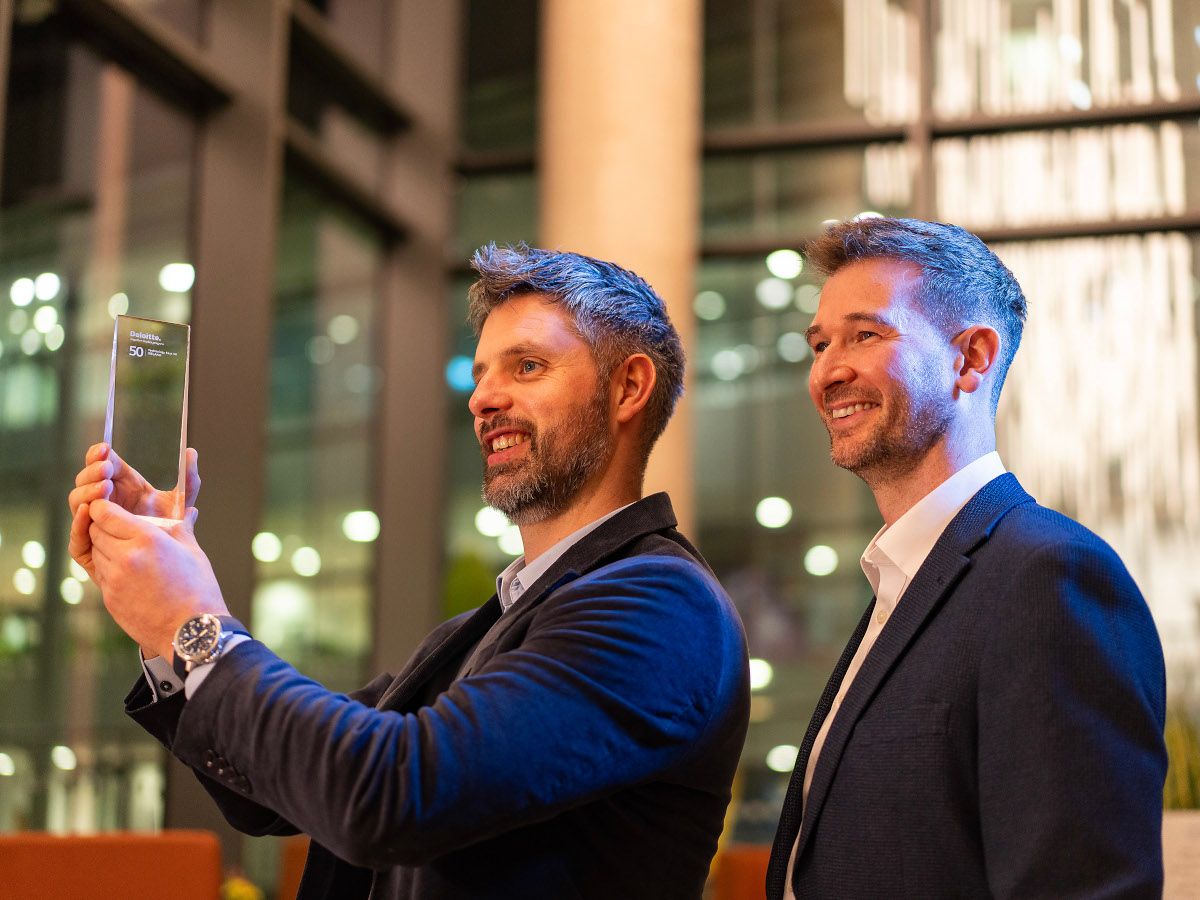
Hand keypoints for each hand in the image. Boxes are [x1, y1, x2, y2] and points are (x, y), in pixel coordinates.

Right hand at [68, 443, 198, 579]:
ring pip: (77, 502)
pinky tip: (87, 509)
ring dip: (87, 491)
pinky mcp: (88, 545)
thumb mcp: (180, 503)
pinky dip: (78, 520)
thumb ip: (188, 480)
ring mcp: (93, 521)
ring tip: (105, 487)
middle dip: (92, 471)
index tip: (105, 449)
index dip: (98, 453)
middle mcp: (104, 500)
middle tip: (106, 470)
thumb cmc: (170, 530)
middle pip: (86, 480)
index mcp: (122, 485)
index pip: (102, 463)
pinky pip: (77, 533)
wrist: (167, 566)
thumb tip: (191, 452)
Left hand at [87, 499, 228, 659]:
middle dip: (103, 526)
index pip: (105, 514)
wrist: (190, 632)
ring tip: (127, 551)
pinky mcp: (109, 599)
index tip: (109, 508)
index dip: (103, 508)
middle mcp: (125, 556)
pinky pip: (100, 575)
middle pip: (95, 532)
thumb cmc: (198, 590)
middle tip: (118, 527)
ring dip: (105, 548)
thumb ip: (181, 528)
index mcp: (147, 539)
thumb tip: (188, 511)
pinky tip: (128, 572)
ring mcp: (114, 580)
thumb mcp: (192, 552)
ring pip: (95, 553)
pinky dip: (109, 568)